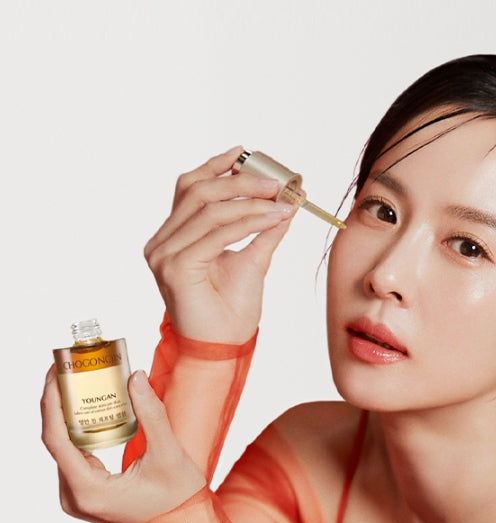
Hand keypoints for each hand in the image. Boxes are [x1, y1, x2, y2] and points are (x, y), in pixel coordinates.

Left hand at [41, 366, 205, 522]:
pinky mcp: (86, 494)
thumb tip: (135, 377)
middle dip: (60, 401)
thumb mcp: (168, 453)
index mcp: (88, 491)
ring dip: (68, 414)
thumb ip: (150, 414)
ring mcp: (78, 498)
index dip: (52, 400)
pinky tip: (89, 408)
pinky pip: (73, 456)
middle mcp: (74, 498)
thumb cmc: (180, 499)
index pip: (56, 439)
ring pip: (62, 447)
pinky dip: (78, 430)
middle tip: (72, 368)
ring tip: (79, 382)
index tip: (57, 370)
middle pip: (55, 441)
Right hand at [145, 146, 297, 342]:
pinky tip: (273, 218)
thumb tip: (287, 199)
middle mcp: (162, 242)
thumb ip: (264, 229)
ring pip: (209, 210)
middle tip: (278, 181)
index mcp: (173, 237)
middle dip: (241, 181)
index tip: (246, 152)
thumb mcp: (252, 260)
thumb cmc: (231, 312)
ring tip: (283, 200)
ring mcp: (164, 254)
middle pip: (198, 191)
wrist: (222, 350)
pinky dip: (249, 222)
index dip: (217, 166)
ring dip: (251, 202)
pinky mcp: (175, 267)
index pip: (190, 189)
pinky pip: (216, 233)